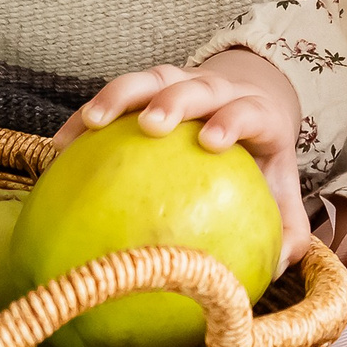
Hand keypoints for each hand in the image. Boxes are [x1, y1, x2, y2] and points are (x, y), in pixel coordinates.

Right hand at [55, 54, 313, 273]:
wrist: (250, 107)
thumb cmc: (264, 160)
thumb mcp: (282, 189)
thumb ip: (287, 228)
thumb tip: (276, 267)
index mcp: (258, 114)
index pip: (248, 110)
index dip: (232, 120)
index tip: (211, 141)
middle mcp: (220, 91)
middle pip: (196, 86)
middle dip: (174, 101)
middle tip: (151, 124)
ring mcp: (182, 82)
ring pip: (151, 79)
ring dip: (122, 95)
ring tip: (91, 122)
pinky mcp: (150, 87)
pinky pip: (116, 96)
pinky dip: (88, 116)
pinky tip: (59, 146)